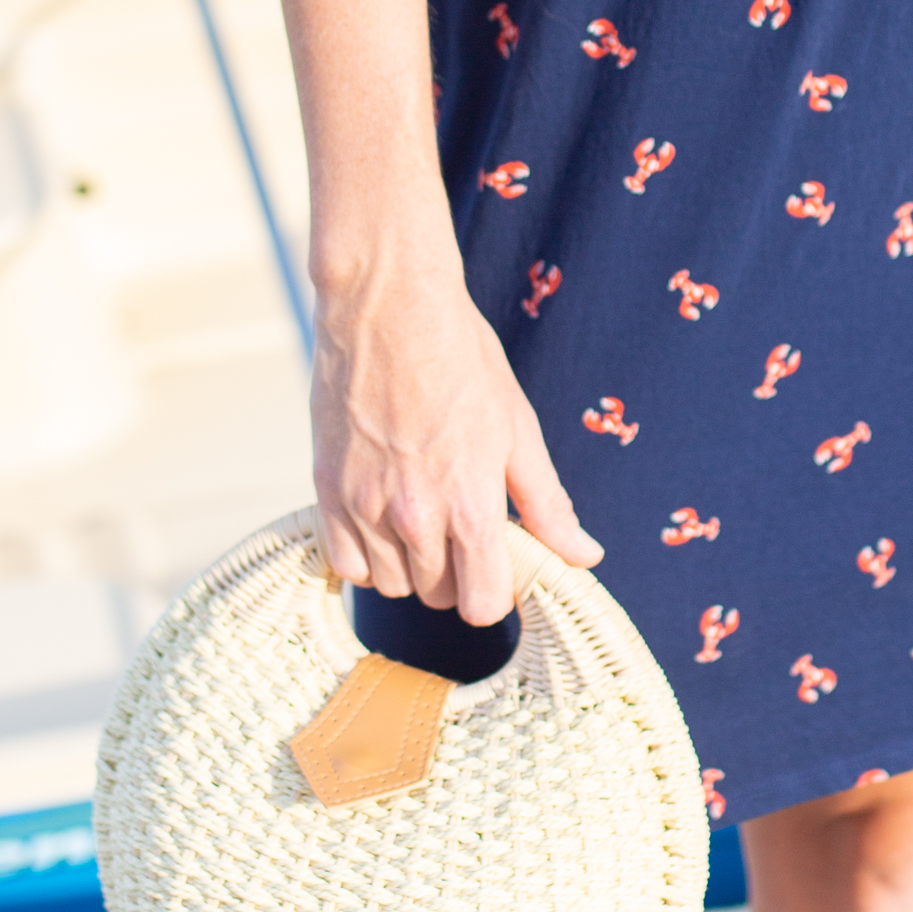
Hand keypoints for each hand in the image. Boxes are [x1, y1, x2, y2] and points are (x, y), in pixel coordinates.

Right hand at [311, 245, 599, 622]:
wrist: (388, 305)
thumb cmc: (463, 361)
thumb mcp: (518, 431)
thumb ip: (548, 505)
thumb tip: (586, 556)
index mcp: (472, 506)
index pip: (483, 606)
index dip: (495, 592)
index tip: (496, 565)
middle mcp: (415, 516)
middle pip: (438, 599)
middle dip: (455, 575)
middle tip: (458, 525)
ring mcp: (364, 506)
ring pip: (390, 586)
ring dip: (409, 566)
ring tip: (420, 515)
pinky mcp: (326, 491)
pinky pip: (345, 564)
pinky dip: (365, 556)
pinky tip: (381, 519)